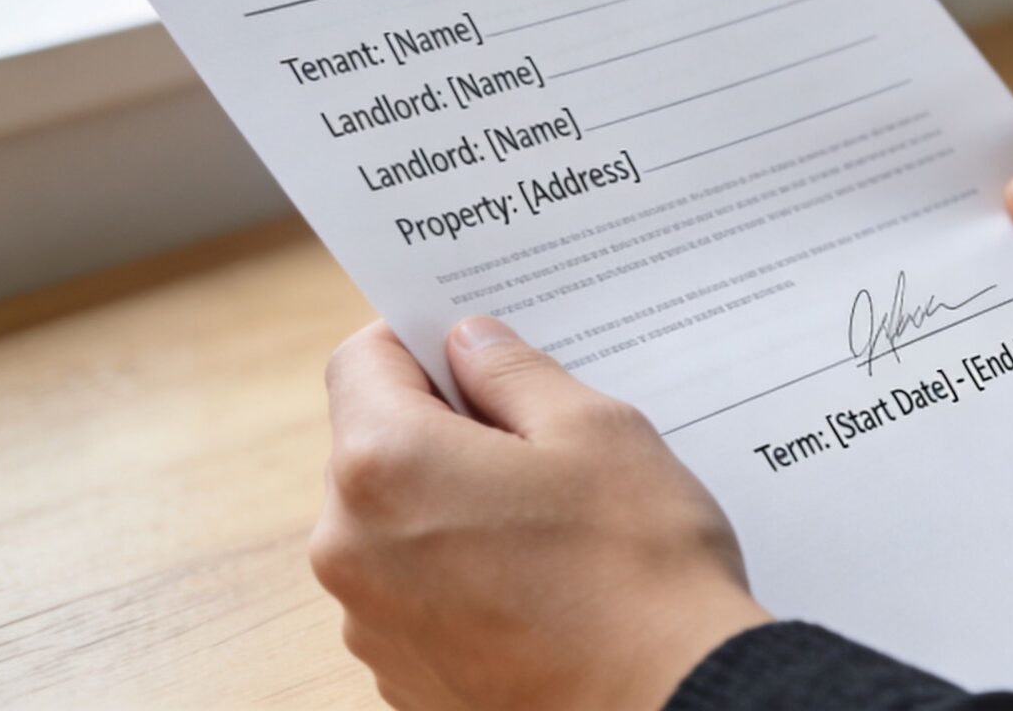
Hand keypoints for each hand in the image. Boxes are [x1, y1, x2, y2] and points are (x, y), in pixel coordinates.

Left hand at [310, 318, 770, 710]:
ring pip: (395, 524)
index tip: (473, 345)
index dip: (418, 338)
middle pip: (373, 446)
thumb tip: (470, 344)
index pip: (361, 360)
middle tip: (538, 432)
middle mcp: (349, 546)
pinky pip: (414, 592)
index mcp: (385, 464)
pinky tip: (542, 581)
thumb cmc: (635, 563)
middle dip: (444, 427)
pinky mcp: (401, 676)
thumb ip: (515, 372)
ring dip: (452, 504)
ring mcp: (370, 622)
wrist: (662, 703)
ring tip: (552, 518)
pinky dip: (460, 573)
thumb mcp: (594, 430)